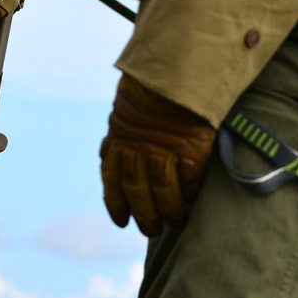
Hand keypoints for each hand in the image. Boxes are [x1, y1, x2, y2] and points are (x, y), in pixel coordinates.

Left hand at [100, 74, 214, 236]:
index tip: (122, 222)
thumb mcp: (122, 108)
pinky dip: (190, 193)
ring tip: (175, 222)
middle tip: (151, 229)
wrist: (178, 68)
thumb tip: (105, 153)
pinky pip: (189, 181)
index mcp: (118, 140)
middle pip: (138, 193)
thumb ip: (117, 134)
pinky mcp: (192, 150)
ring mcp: (166, 151)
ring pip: (164, 193)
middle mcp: (138, 149)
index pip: (112, 181)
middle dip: (144, 216)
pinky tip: (191, 200)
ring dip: (170, 212)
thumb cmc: (150, 87)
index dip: (116, 204)